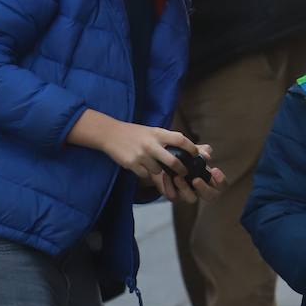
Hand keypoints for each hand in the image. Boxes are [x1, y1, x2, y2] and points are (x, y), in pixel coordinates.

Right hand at [82, 115, 200, 181]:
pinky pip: (145, 174)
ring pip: (158, 170)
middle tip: (184, 173)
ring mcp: (141, 155)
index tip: (196, 155)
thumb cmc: (135, 133)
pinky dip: (146, 172)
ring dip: (158, 171)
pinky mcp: (132, 164)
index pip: (180, 140)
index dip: (191, 148)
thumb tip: (188, 148)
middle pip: (173, 161)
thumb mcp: (152, 131)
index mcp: (158, 133)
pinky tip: (140, 165)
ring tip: (152, 164)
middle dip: (181, 169)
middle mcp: (151, 144)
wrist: (110, 134)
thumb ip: (167, 139)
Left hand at [150, 145, 225, 204]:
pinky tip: (166, 175)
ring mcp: (188, 194)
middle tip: (196, 180)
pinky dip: (169, 186)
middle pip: (211, 196)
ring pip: (192, 199)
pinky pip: (174, 196)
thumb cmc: (184, 156)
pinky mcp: (175, 196)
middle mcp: (201, 190)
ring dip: (185, 188)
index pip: (222, 186)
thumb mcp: (193, 151)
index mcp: (209, 180)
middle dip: (204, 189)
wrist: (164, 161)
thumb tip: (207, 154)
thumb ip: (202, 151)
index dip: (221, 181)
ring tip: (177, 177)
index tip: (214, 170)